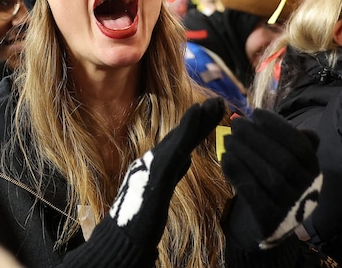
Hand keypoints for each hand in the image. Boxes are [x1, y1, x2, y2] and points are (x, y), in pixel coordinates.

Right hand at [64, 97, 224, 267]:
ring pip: (179, 138)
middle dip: (202, 118)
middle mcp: (152, 161)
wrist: (121, 240)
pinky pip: (174, 148)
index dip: (198, 126)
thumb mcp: (160, 194)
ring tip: (215, 104)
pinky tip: (197, 113)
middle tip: (220, 101)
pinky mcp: (155, 175)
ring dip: (198, 119)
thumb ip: (173, 174)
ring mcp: (152, 166)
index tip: (214, 110)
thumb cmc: (138, 223)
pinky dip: (186, 129)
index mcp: (156, 166)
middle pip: (182, 135)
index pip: (182, 142)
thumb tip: (187, 158)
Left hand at [221, 109, 322, 250]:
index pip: (301, 145)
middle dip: (256, 137)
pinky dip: (239, 174)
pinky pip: (254, 195)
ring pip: (270, 177)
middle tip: (236, 124)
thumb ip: (282, 140)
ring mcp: (291, 208)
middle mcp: (308, 190)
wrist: (269, 223)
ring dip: (245, 154)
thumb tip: (264, 118)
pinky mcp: (271, 222)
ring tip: (228, 139)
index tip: (256, 113)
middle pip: (283, 160)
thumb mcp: (286, 160)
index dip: (278, 127)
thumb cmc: (275, 181)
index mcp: (314, 170)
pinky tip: (225, 159)